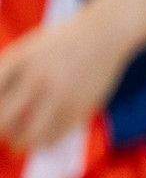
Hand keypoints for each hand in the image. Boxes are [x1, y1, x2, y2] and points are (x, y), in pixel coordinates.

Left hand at [0, 7, 135, 149]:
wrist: (104, 33)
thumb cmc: (64, 41)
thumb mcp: (29, 47)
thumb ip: (11, 71)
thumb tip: (3, 103)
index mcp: (18, 61)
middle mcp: (36, 78)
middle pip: (4, 118)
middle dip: (1, 130)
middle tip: (4, 133)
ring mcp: (59, 94)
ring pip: (31, 133)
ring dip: (21, 143)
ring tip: (21, 143)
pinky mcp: (81, 106)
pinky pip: (57, 133)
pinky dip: (47, 142)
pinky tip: (43, 141)